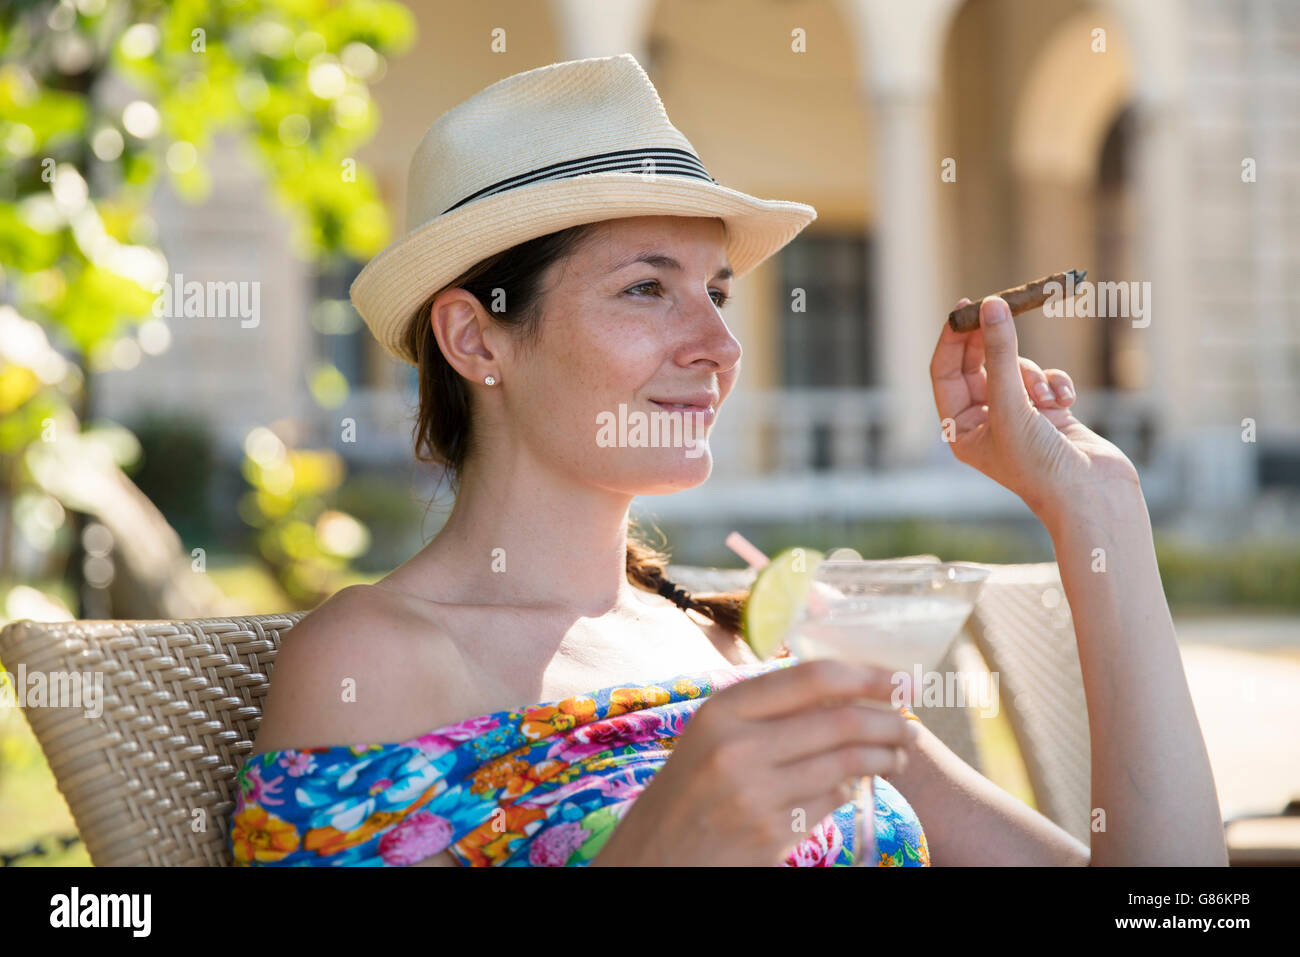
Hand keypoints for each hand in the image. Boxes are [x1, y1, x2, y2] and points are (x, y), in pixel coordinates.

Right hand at [590, 660, 917, 865]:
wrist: (654, 856)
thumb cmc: (687, 790)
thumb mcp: (711, 735)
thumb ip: (765, 710)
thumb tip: (845, 687)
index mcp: (723, 710)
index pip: (813, 678)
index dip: (866, 675)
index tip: (899, 679)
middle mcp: (738, 746)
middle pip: (841, 721)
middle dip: (888, 722)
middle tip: (909, 726)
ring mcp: (756, 793)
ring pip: (846, 763)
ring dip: (882, 758)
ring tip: (895, 756)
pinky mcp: (771, 833)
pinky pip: (830, 801)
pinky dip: (848, 789)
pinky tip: (850, 785)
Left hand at [929, 295, 1140, 521]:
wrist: (1092, 497)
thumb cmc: (1040, 464)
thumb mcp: (1012, 404)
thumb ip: (1001, 354)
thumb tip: (991, 307)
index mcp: (961, 429)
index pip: (946, 373)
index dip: (952, 340)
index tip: (965, 307)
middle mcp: (985, 423)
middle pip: (979, 365)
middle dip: (992, 343)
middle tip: (1001, 308)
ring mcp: (1018, 417)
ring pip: (1017, 370)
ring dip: (1033, 376)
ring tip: (1046, 398)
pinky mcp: (1050, 414)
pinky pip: (1046, 381)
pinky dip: (1056, 385)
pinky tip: (1066, 402)